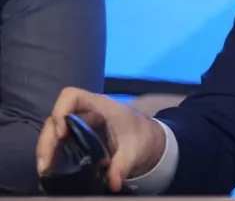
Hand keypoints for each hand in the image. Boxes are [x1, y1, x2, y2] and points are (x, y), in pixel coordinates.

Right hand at [36, 87, 165, 191]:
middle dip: (47, 139)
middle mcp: (86, 112)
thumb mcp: (136, 149)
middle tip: (45, 165)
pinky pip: (58, 140)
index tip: (62, 134)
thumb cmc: (142, 135)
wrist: (146, 138)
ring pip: (53, 129)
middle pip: (56, 117)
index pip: (72, 96)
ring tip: (44, 170)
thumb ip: (124, 164)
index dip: (61, 111)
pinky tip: (50, 169)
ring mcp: (79, 123)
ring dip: (46, 148)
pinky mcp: (76, 136)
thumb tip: (113, 182)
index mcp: (100, 106)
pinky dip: (52, 153)